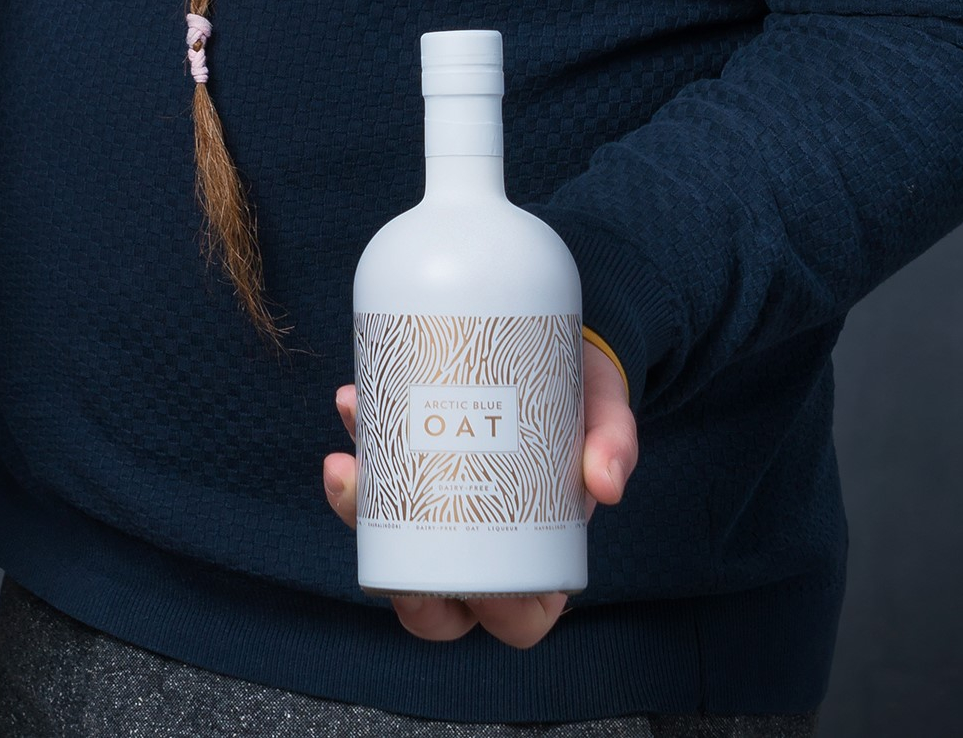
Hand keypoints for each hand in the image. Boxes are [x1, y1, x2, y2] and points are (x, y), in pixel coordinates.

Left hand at [325, 337, 638, 651]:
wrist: (562, 344)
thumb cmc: (588, 400)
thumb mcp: (608, 417)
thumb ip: (615, 444)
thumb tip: (606, 485)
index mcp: (537, 560)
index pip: (515, 619)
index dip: (493, 615)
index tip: (480, 585)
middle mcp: (481, 545)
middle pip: (434, 600)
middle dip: (399, 582)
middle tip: (397, 531)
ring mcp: (440, 506)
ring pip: (390, 538)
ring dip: (356, 507)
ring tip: (348, 464)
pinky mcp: (411, 460)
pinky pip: (375, 470)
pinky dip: (359, 440)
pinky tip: (351, 404)